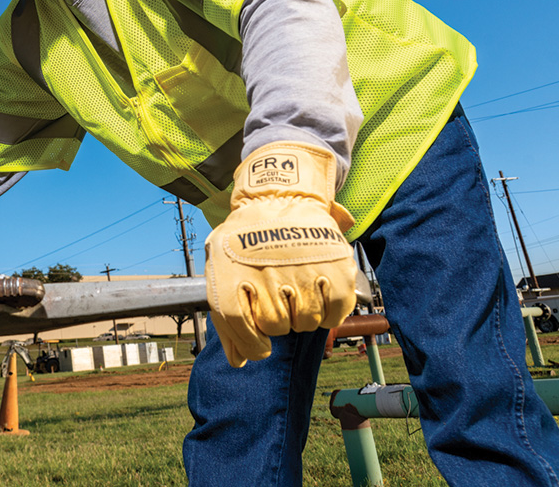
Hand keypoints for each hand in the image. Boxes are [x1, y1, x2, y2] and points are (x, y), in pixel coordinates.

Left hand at [204, 142, 356, 366]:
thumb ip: (228, 319)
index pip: (239, 326)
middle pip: (275, 326)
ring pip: (305, 323)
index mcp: (231, 270)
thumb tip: (239, 361)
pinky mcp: (334, 266)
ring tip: (296, 290)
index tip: (260, 347)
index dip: (251, 344)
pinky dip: (329, 313)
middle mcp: (267, 270)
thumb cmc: (247, 243)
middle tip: (278, 298)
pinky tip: (318, 293)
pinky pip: (335, 313)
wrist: (280, 198)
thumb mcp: (223, 270)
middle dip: (276, 322)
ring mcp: (302, 268)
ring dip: (302, 315)